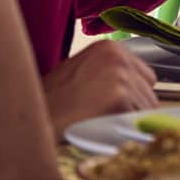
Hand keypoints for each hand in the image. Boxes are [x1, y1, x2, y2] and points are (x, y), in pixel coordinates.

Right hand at [42, 40, 158, 132]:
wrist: (30, 123)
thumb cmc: (48, 104)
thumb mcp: (79, 74)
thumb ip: (110, 75)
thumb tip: (139, 91)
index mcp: (110, 48)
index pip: (146, 77)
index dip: (132, 96)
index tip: (113, 106)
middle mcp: (118, 57)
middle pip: (149, 93)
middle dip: (133, 109)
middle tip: (102, 118)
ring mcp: (120, 77)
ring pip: (145, 110)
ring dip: (127, 122)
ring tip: (96, 123)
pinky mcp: (119, 99)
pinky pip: (135, 123)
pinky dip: (121, 131)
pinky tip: (98, 130)